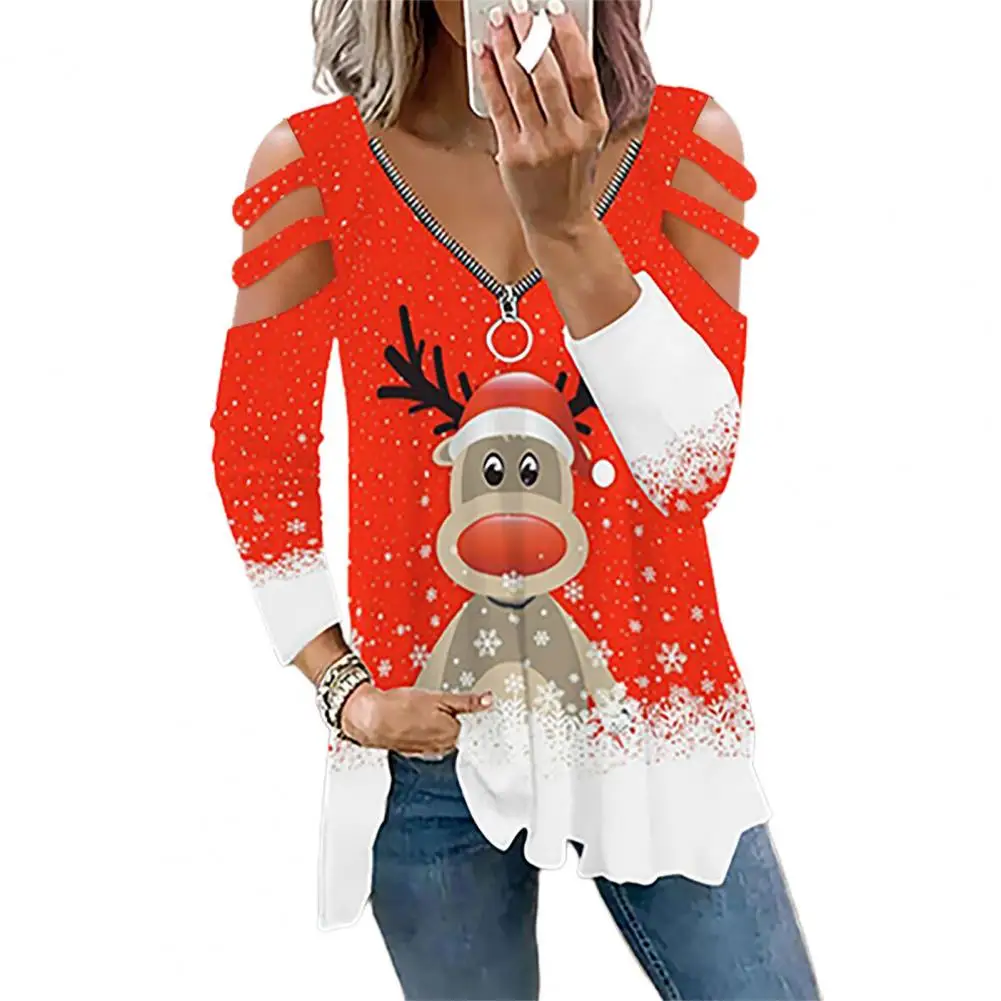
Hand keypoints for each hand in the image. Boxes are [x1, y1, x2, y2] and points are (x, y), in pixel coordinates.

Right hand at [340, 683, 493, 754]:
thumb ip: (467, 701)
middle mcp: (441, 748)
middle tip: (436, 705)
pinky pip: (424, 741)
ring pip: (439, 737)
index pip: (468, 725)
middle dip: (449, 719)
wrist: (370, 718)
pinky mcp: (411, 751)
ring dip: (434, 726)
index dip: (462, 712)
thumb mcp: (440, 697)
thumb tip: (487, 700)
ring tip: (420, 711)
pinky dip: (420, 731)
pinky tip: (411, 721)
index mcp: (452, 734)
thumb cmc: (401, 707)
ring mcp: (425, 751)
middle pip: (455, 732)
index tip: (458, 706)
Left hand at [474, 1, 609, 240]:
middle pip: (547, 73)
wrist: (560, 222)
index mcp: (594, 125)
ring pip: (519, 86)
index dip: (566, 35)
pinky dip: (489, 76)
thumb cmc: (572, 176)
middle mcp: (568, 135)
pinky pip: (498, 106)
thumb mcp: (589, 137)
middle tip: (518, 10)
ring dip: (506, 48)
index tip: (553, 11)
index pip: (582, 71)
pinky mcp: (513, 155)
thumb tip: (553, 48)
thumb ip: (578, 98)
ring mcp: (539, 147)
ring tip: (498, 23)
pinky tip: (484, 55)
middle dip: (530, 34)